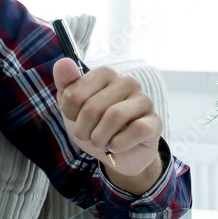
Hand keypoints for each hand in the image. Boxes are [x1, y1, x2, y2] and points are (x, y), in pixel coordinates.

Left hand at [53, 58, 164, 194]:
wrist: (115, 156)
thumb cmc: (93, 126)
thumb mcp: (72, 108)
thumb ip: (65, 84)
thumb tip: (63, 62)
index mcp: (105, 74)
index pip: (75, 94)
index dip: (70, 113)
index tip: (76, 118)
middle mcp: (127, 82)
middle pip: (92, 107)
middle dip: (84, 130)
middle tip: (88, 135)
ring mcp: (144, 100)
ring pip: (114, 117)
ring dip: (100, 138)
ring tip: (102, 142)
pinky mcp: (154, 121)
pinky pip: (136, 130)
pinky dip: (119, 144)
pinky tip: (117, 146)